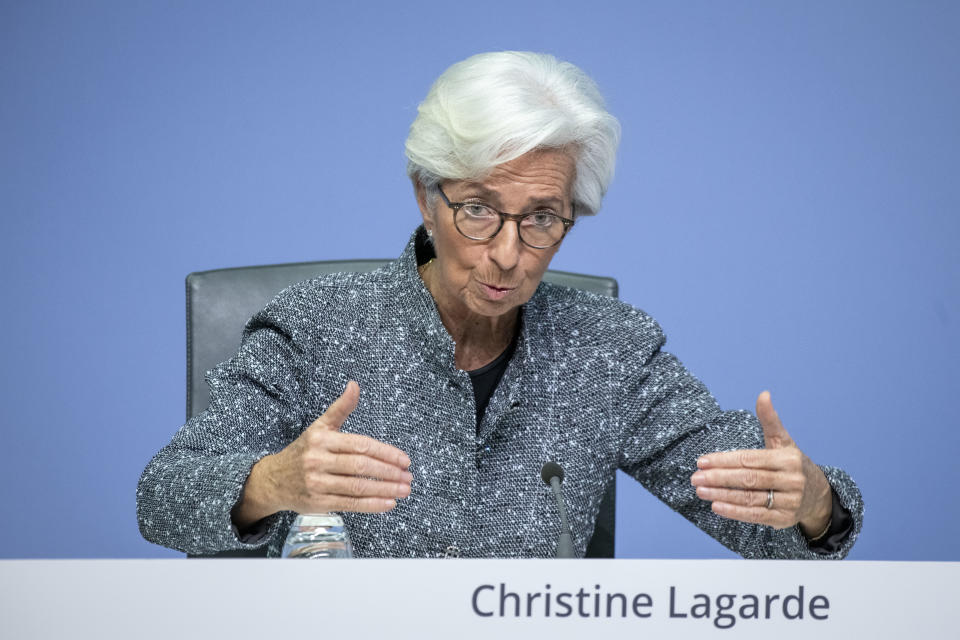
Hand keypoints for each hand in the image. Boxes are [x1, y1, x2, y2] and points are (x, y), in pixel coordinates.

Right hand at [232, 381, 412, 527]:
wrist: (273, 480)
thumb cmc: (304, 451)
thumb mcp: (320, 427)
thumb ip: (340, 409)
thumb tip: (355, 385)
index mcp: (322, 439)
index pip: (360, 445)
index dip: (385, 452)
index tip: (405, 459)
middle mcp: (318, 461)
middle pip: (360, 466)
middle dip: (388, 472)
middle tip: (408, 476)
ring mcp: (317, 484)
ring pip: (357, 487)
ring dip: (385, 489)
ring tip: (404, 489)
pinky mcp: (318, 503)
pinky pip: (350, 504)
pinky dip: (372, 505)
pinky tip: (389, 503)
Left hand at [690, 391, 831, 535]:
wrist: (817, 495)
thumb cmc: (791, 464)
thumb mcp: (782, 441)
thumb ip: (769, 420)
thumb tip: (763, 394)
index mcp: (788, 459)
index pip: (749, 459)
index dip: (724, 460)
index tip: (702, 461)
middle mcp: (791, 480)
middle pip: (748, 479)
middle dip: (719, 478)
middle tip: (695, 477)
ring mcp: (789, 502)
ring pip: (750, 498)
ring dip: (722, 495)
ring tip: (701, 491)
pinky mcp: (784, 519)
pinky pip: (756, 516)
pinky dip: (734, 512)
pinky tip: (716, 506)